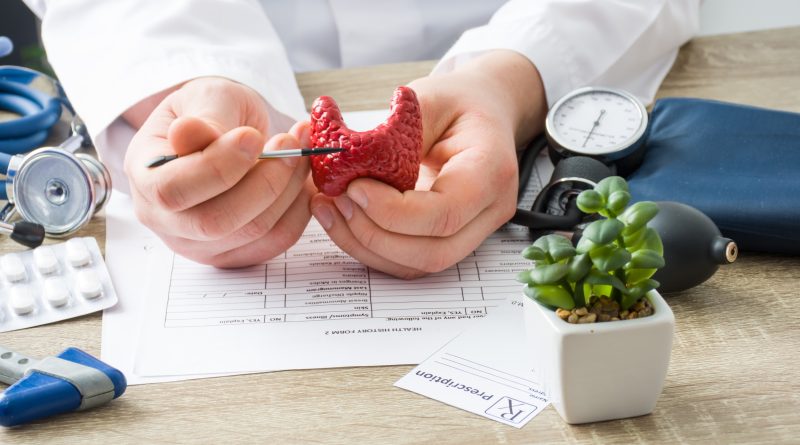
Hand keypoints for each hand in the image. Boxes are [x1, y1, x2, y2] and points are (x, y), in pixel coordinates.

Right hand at [123, 77, 312, 266]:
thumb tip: (187, 134)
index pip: (172, 190)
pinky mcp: (235, 254)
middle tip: (291, 143)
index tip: (253, 136)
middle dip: (264, 182)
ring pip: (253, 232)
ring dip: (288, 189)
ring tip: (301, 151)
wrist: (228, 132)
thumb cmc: (211, 112)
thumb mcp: (205, 97)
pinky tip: (301, 178)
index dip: (218, 167)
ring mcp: (199, 244)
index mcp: (145, 176)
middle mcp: (165, 220)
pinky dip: (298, 209)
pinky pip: (276, 241)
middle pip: (216, 222)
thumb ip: (204, 117)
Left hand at [309, 50, 546, 277]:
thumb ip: (397, 132)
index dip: (393, 211)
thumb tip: (351, 162)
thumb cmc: (458, 103)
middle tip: (336, 200)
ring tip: (330, 209)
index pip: (445, 213)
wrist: (483, 113)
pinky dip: (370, 247)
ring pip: (417, 265)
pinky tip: (343, 218)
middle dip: (374, 235)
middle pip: (432, 252)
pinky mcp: (449, 239)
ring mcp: (472, 232)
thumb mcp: (428, 98)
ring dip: (365, 245)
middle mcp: (489, 211)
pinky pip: (408, 260)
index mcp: (491, 171)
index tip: (353, 187)